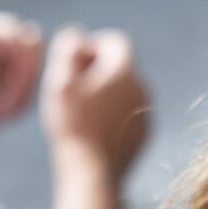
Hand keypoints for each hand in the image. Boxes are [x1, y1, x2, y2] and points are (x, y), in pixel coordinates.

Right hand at [39, 24, 150, 175]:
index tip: (74, 65)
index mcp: (125, 71)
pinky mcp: (144, 134)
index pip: (115, 41)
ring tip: (80, 112)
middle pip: (120, 66)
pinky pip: (128, 113)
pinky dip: (112, 114)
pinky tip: (92, 130)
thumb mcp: (61, 81)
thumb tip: (76, 35)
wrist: (92, 173)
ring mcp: (147, 113)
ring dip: (104, 93)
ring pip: (125, 91)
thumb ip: (68, 49)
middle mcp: (143, 88)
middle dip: (97, 70)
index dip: (91, 47)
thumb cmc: (73, 125)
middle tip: (72, 89)